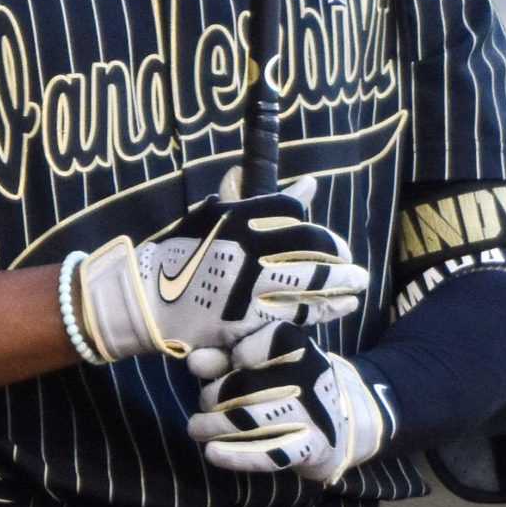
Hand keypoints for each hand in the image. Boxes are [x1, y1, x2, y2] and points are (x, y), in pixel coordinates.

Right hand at [72, 173, 365, 362]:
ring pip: (311, 287)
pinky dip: (321, 313)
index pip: (298, 218)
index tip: (333, 245)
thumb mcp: (219, 214)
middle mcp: (250, 249)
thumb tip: (308, 186)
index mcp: (242, 217)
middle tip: (354, 268)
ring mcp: (250, 287)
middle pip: (313, 253)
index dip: (322, 235)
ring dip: (341, 288)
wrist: (148, 297)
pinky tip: (339, 309)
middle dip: (339, 260)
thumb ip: (262, 199)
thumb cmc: (185, 251)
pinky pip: (294, 316)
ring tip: (357, 288)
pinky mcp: (248, 320)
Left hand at [184, 321, 395, 485]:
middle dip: (213, 398)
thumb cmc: (289, 383)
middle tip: (203, 406)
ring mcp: (313, 413)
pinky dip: (238, 455)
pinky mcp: (312, 447)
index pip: (250, 348)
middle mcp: (308, 375)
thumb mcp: (262, 363)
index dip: (228, 361)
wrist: (342, 420)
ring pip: (251, 420)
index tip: (217, 369)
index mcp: (296, 345)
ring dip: (215, 426)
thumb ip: (225, 357)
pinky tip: (213, 454)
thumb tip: (194, 360)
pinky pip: (271, 453)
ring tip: (197, 429)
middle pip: (244, 386)